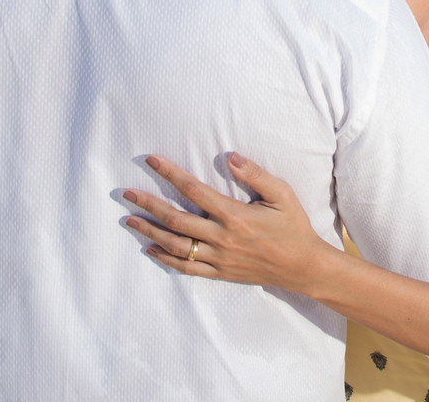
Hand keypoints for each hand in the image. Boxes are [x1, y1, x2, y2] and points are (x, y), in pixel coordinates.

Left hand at [123, 153, 329, 292]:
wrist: (302, 266)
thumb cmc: (293, 227)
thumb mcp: (282, 195)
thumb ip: (256, 175)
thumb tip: (230, 157)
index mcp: (235, 216)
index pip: (194, 190)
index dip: (171, 174)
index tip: (152, 161)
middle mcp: (221, 238)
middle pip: (175, 219)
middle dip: (148, 204)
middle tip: (127, 193)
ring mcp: (218, 258)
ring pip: (175, 244)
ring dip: (150, 230)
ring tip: (130, 220)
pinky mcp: (219, 272)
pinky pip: (185, 267)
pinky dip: (165, 258)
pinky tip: (150, 248)